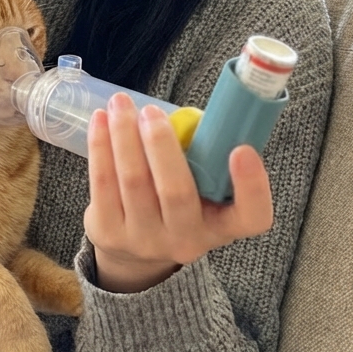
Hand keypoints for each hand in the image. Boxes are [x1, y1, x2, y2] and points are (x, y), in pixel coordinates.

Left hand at [84, 94, 274, 293]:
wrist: (135, 247)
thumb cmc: (176, 201)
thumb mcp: (201, 190)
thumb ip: (203, 158)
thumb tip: (188, 117)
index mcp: (222, 226)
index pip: (252, 217)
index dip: (252, 186)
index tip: (242, 149)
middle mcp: (187, 239)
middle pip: (176, 192)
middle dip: (161, 145)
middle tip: (151, 111)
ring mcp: (145, 240)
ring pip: (133, 181)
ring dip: (124, 135)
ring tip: (120, 104)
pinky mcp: (108, 232)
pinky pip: (102, 182)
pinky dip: (100, 145)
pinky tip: (99, 120)